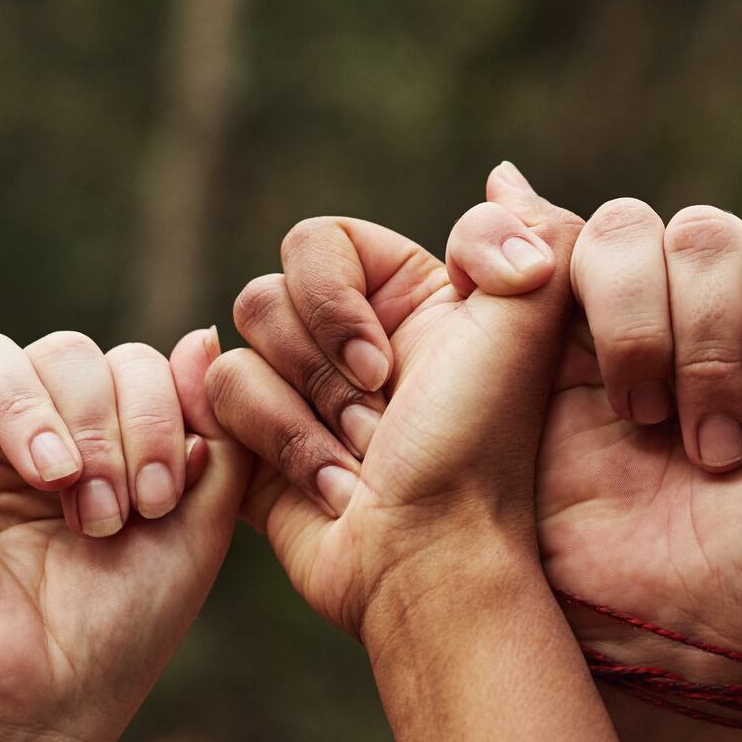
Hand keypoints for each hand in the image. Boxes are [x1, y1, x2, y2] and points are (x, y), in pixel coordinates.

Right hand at [0, 326, 245, 741]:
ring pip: (11, 355)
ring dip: (59, 416)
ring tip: (70, 492)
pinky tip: (27, 459)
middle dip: (115, 419)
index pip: (137, 363)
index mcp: (102, 442)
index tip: (167, 494)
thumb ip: (211, 429)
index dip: (163, 409)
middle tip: (122, 508)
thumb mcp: (199, 520)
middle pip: (76, 351)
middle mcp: (34, 433)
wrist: (35, 701)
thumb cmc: (120, 626)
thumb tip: (201, 336)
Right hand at [205, 164, 584, 639]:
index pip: (319, 241)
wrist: (434, 564)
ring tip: (359, 466)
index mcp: (410, 300)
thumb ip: (528, 236)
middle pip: (267, 295)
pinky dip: (274, 449)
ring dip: (302, 420)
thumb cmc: (478, 450)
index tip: (383, 356)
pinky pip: (214, 406)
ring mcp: (300, 395)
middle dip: (319, 370)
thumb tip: (501, 176)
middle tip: (379, 420)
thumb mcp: (526, 327)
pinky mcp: (256, 450)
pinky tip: (328, 490)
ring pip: (236, 353)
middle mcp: (351, 340)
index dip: (332, 294)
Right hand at [537, 202, 741, 662]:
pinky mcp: (543, 317)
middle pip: (714, 237)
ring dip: (652, 340)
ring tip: (658, 432)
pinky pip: (532, 237)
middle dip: (725, 352)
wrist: (684, 614)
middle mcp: (717, 289)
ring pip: (635, 235)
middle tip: (732, 454)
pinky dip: (529, 255)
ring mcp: (629, 299)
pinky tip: (542, 294)